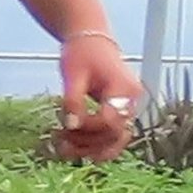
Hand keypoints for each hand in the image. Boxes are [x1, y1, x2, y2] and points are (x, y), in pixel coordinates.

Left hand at [53, 28, 138, 160]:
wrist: (91, 42)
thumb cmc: (81, 54)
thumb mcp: (72, 75)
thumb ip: (73, 100)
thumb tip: (71, 125)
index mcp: (124, 89)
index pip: (110, 121)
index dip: (87, 129)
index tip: (65, 126)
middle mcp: (132, 101)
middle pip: (115, 134)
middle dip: (87, 143)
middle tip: (60, 143)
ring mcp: (129, 107)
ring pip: (116, 140)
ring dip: (91, 149)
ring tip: (64, 150)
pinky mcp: (121, 112)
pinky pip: (113, 136)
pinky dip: (96, 145)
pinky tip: (76, 149)